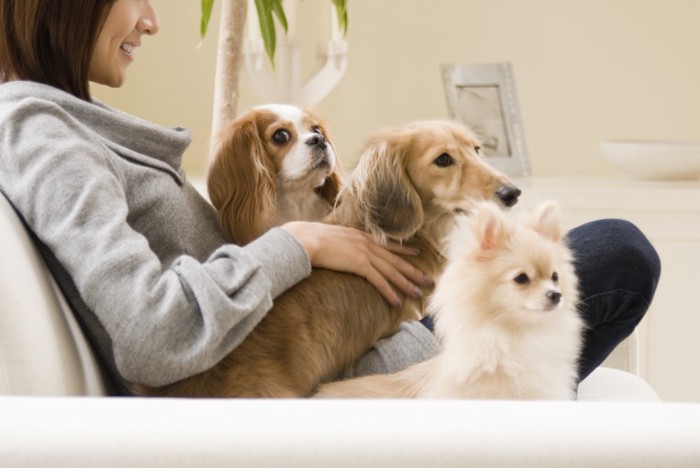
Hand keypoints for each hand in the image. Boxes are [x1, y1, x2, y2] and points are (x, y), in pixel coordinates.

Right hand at [281, 221, 430, 307]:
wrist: (304, 239)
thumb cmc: (311, 239)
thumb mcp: (331, 236)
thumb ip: (341, 242)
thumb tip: (340, 249)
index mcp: (361, 236)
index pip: (388, 244)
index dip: (404, 249)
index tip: (416, 253)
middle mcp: (367, 243)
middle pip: (396, 260)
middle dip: (413, 271)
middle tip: (428, 280)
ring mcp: (364, 253)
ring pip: (392, 271)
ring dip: (406, 284)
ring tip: (419, 294)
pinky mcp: (359, 264)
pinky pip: (379, 281)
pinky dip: (389, 292)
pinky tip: (397, 302)